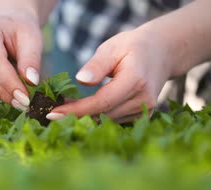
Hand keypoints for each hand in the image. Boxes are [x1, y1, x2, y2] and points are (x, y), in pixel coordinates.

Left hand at [47, 28, 173, 123]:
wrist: (162, 52)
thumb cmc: (132, 47)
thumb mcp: (112, 47)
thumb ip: (97, 65)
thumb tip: (80, 79)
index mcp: (135, 81)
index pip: (102, 102)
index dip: (76, 111)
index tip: (52, 113)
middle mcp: (143, 100)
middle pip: (102, 115)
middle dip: (74, 116)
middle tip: (48, 111)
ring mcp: (143, 111)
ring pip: (106, 121)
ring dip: (83, 118)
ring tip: (61, 109)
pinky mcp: (141, 117)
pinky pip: (113, 121)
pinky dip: (95, 118)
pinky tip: (78, 111)